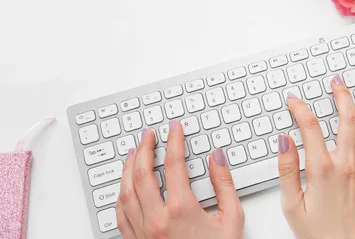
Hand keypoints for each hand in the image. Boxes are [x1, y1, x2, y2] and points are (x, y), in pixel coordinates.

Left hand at [116, 121, 244, 238]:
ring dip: (128, 168)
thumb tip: (216, 157)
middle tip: (149, 134)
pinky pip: (119, 214)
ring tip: (134, 153)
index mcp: (181, 209)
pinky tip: (125, 186)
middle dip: (144, 148)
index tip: (174, 128)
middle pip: (142, 173)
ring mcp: (142, 232)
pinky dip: (120, 194)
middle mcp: (156, 219)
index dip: (174, 140)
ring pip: (125, 192)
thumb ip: (224, 184)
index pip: (174, 163)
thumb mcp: (232, 219)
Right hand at [277, 75, 354, 238]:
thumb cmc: (317, 233)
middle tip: (336, 83)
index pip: (310, 126)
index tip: (294, 100)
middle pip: (347, 119)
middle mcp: (346, 165)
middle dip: (342, 95)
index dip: (300, 108)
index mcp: (321, 169)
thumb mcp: (291, 203)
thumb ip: (286, 168)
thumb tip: (284, 140)